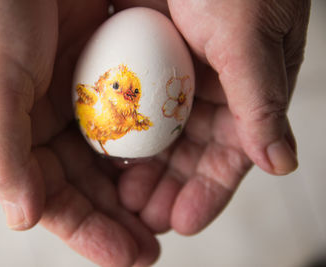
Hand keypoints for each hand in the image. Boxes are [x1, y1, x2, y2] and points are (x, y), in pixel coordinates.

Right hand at [0, 1, 157, 265]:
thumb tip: (24, 219)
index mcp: (10, 134)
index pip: (51, 199)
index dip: (89, 233)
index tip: (129, 259)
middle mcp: (42, 122)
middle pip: (84, 185)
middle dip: (117, 220)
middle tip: (153, 246)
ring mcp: (74, 96)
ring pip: (109, 155)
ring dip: (136, 186)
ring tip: (167, 215)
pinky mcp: (99, 69)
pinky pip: (128, 113)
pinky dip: (147, 137)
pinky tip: (170, 157)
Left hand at [112, 0, 309, 233]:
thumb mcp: (249, 35)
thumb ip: (262, 100)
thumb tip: (281, 162)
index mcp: (246, 89)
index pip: (231, 154)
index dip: (208, 192)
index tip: (182, 222)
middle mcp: (211, 90)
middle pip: (189, 155)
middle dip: (168, 190)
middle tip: (141, 217)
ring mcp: (174, 78)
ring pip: (159, 138)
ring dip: (141, 170)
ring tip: (120, 199)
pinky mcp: (143, 62)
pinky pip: (132, 108)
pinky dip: (121, 133)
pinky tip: (105, 153)